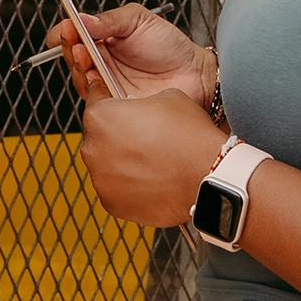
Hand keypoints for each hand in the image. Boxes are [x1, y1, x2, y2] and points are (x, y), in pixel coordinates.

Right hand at [46, 3, 214, 106]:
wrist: (196, 74)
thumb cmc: (171, 46)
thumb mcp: (138, 21)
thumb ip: (110, 20)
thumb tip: (82, 18)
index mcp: (104, 40)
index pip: (75, 36)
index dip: (66, 32)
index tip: (67, 27)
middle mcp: (102, 63)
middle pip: (73, 58)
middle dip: (70, 48)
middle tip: (76, 41)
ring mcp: (107, 85)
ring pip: (80, 80)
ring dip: (79, 68)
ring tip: (87, 57)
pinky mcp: (116, 106)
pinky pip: (97, 101)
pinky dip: (93, 89)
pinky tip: (98, 79)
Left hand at [80, 82, 225, 226]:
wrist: (208, 177)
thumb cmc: (189, 136)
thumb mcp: (167, 96)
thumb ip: (142, 101)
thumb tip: (141, 108)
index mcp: (100, 116)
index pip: (95, 101)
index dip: (109, 100)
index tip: (117, 104)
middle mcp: (92, 148)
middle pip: (99, 136)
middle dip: (117, 135)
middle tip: (144, 138)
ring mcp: (100, 179)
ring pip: (106, 165)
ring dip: (122, 162)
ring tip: (151, 162)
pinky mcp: (112, 204)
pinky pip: (116, 190)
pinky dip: (129, 186)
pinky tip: (152, 181)